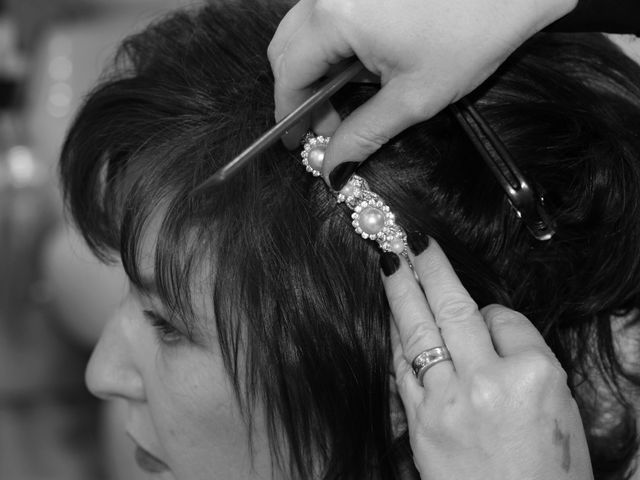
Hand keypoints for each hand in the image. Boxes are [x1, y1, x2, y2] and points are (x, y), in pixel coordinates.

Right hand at [268, 0, 577, 189]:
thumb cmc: (473, 34)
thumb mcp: (413, 97)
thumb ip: (363, 134)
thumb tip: (332, 167)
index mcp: (336, 17)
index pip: (289, 72)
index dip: (289, 112)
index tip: (298, 140)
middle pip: (288, 47)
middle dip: (301, 90)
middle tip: (327, 122)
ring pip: (305, 28)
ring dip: (317, 66)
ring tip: (350, 94)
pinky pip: (328, 11)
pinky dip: (333, 41)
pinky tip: (361, 62)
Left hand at [380, 237, 592, 479]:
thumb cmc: (548, 471)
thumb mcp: (558, 405)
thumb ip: (520, 357)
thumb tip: (483, 324)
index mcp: (535, 376)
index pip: (505, 318)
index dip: (495, 314)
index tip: (490, 319)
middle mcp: (487, 383)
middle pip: (453, 309)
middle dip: (428, 267)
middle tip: (410, 237)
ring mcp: (447, 401)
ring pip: (418, 331)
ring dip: (401, 291)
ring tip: (389, 260)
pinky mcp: (419, 421)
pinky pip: (402, 366)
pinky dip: (396, 337)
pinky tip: (393, 317)